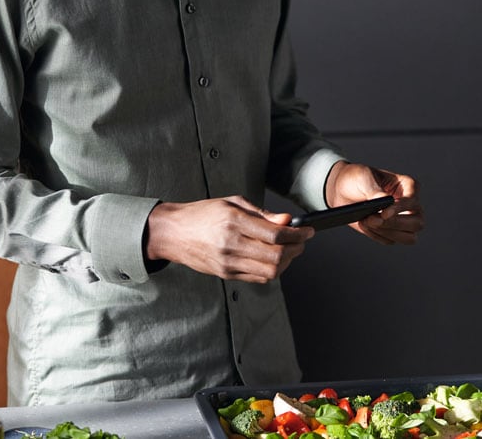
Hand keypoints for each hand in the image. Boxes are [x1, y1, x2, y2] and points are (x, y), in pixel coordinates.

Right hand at [145, 196, 312, 282]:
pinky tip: (275, 259)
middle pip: (276, 255)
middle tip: (302, 241)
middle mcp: (232, 244)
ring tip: (291, 250)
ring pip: (269, 271)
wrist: (173, 233)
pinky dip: (272, 270)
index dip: (297, 234)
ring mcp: (228, 262)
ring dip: (287, 262)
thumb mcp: (232, 203)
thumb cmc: (202, 214)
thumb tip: (286, 221)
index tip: (307, 230)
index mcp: (234, 222)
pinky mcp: (226, 274)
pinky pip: (257, 278)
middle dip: (296, 249)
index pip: (275, 234)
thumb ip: (261, 214)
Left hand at [325, 161, 423, 245]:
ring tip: (366, 221)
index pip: (413, 201)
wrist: (341, 190)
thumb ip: (375, 190)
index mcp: (409, 186)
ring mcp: (403, 221)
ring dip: (386, 233)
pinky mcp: (392, 232)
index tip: (384, 213)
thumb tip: (387, 201)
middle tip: (372, 219)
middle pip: (416, 223)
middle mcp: (411, 205)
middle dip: (394, 224)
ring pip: (408, 237)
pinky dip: (376, 235)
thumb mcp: (363, 179)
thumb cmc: (356, 179)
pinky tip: (364, 224)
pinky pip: (389, 240)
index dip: (400, 208)